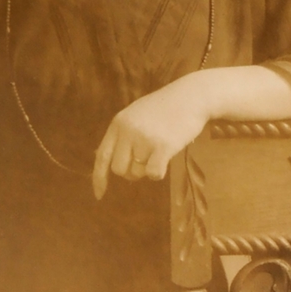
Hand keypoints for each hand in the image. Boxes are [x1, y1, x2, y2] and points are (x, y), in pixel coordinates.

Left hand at [92, 72, 210, 199]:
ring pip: (137, 173)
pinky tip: (167, 157)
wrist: (192, 96)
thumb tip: (109, 163)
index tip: (99, 195)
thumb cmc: (165, 108)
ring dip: (148, 169)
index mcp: (118, 123)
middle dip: (132, 171)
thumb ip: (122, 135)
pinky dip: (159, 172)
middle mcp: (127, 130)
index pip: (101, 156)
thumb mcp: (136, 115)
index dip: (99, 177)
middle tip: (147, 160)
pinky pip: (153, 174)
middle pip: (119, 169)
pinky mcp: (162, 146)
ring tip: (160, 149)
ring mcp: (144, 138)